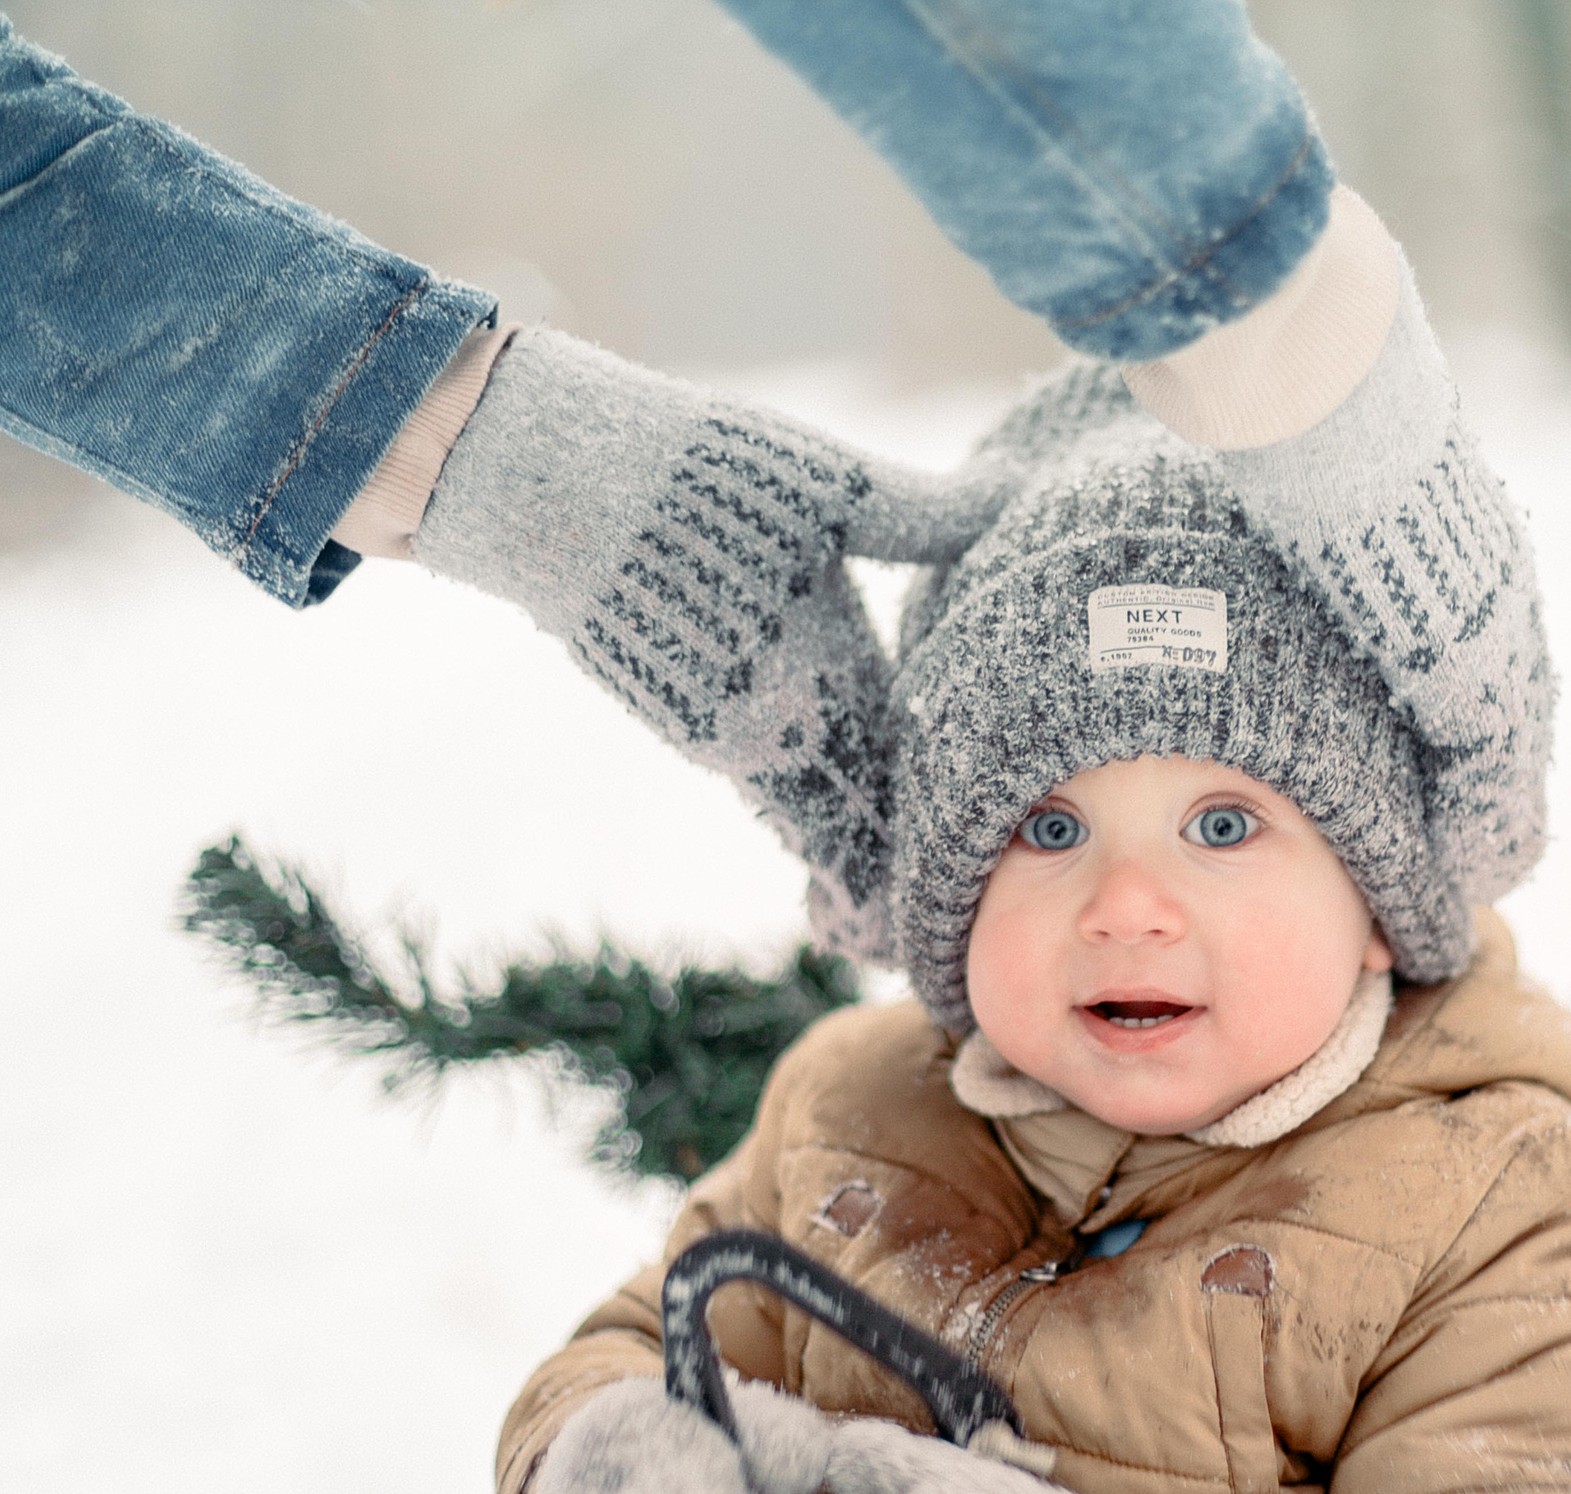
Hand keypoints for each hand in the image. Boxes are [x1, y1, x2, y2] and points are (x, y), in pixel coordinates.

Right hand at [417, 328, 1014, 960]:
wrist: (558, 488)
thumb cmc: (706, 478)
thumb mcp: (836, 487)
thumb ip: (927, 514)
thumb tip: (1012, 493)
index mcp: (829, 678)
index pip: (898, 786)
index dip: (927, 844)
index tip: (953, 898)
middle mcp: (775, 726)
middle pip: (848, 820)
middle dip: (880, 873)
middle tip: (909, 937)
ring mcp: (722, 730)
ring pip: (801, 806)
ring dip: (838, 843)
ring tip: (873, 905)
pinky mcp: (681, 715)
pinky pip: (761, 777)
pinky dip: (798, 802)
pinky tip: (823, 811)